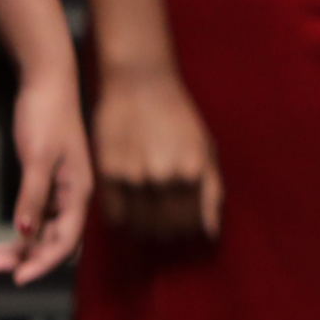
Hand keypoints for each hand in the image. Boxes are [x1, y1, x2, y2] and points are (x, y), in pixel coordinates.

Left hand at [0, 63, 91, 282]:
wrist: (48, 82)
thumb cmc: (46, 116)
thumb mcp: (38, 157)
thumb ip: (33, 196)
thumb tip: (26, 233)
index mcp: (79, 192)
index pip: (65, 240)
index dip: (43, 262)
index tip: (16, 278)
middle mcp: (73, 196)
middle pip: (56, 240)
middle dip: (29, 258)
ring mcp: (61, 189)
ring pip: (45, 230)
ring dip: (23, 247)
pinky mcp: (47, 180)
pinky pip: (38, 215)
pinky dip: (22, 229)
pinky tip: (5, 236)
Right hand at [92, 60, 223, 242]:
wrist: (139, 85)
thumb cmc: (178, 117)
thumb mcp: (206, 150)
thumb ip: (212, 192)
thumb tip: (211, 232)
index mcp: (194, 173)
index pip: (190, 224)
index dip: (187, 232)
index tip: (182, 229)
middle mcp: (165, 179)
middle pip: (164, 229)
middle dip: (166, 234)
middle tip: (163, 227)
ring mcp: (134, 177)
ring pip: (139, 226)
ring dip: (143, 230)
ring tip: (146, 219)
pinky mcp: (107, 172)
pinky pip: (114, 214)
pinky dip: (122, 219)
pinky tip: (128, 208)